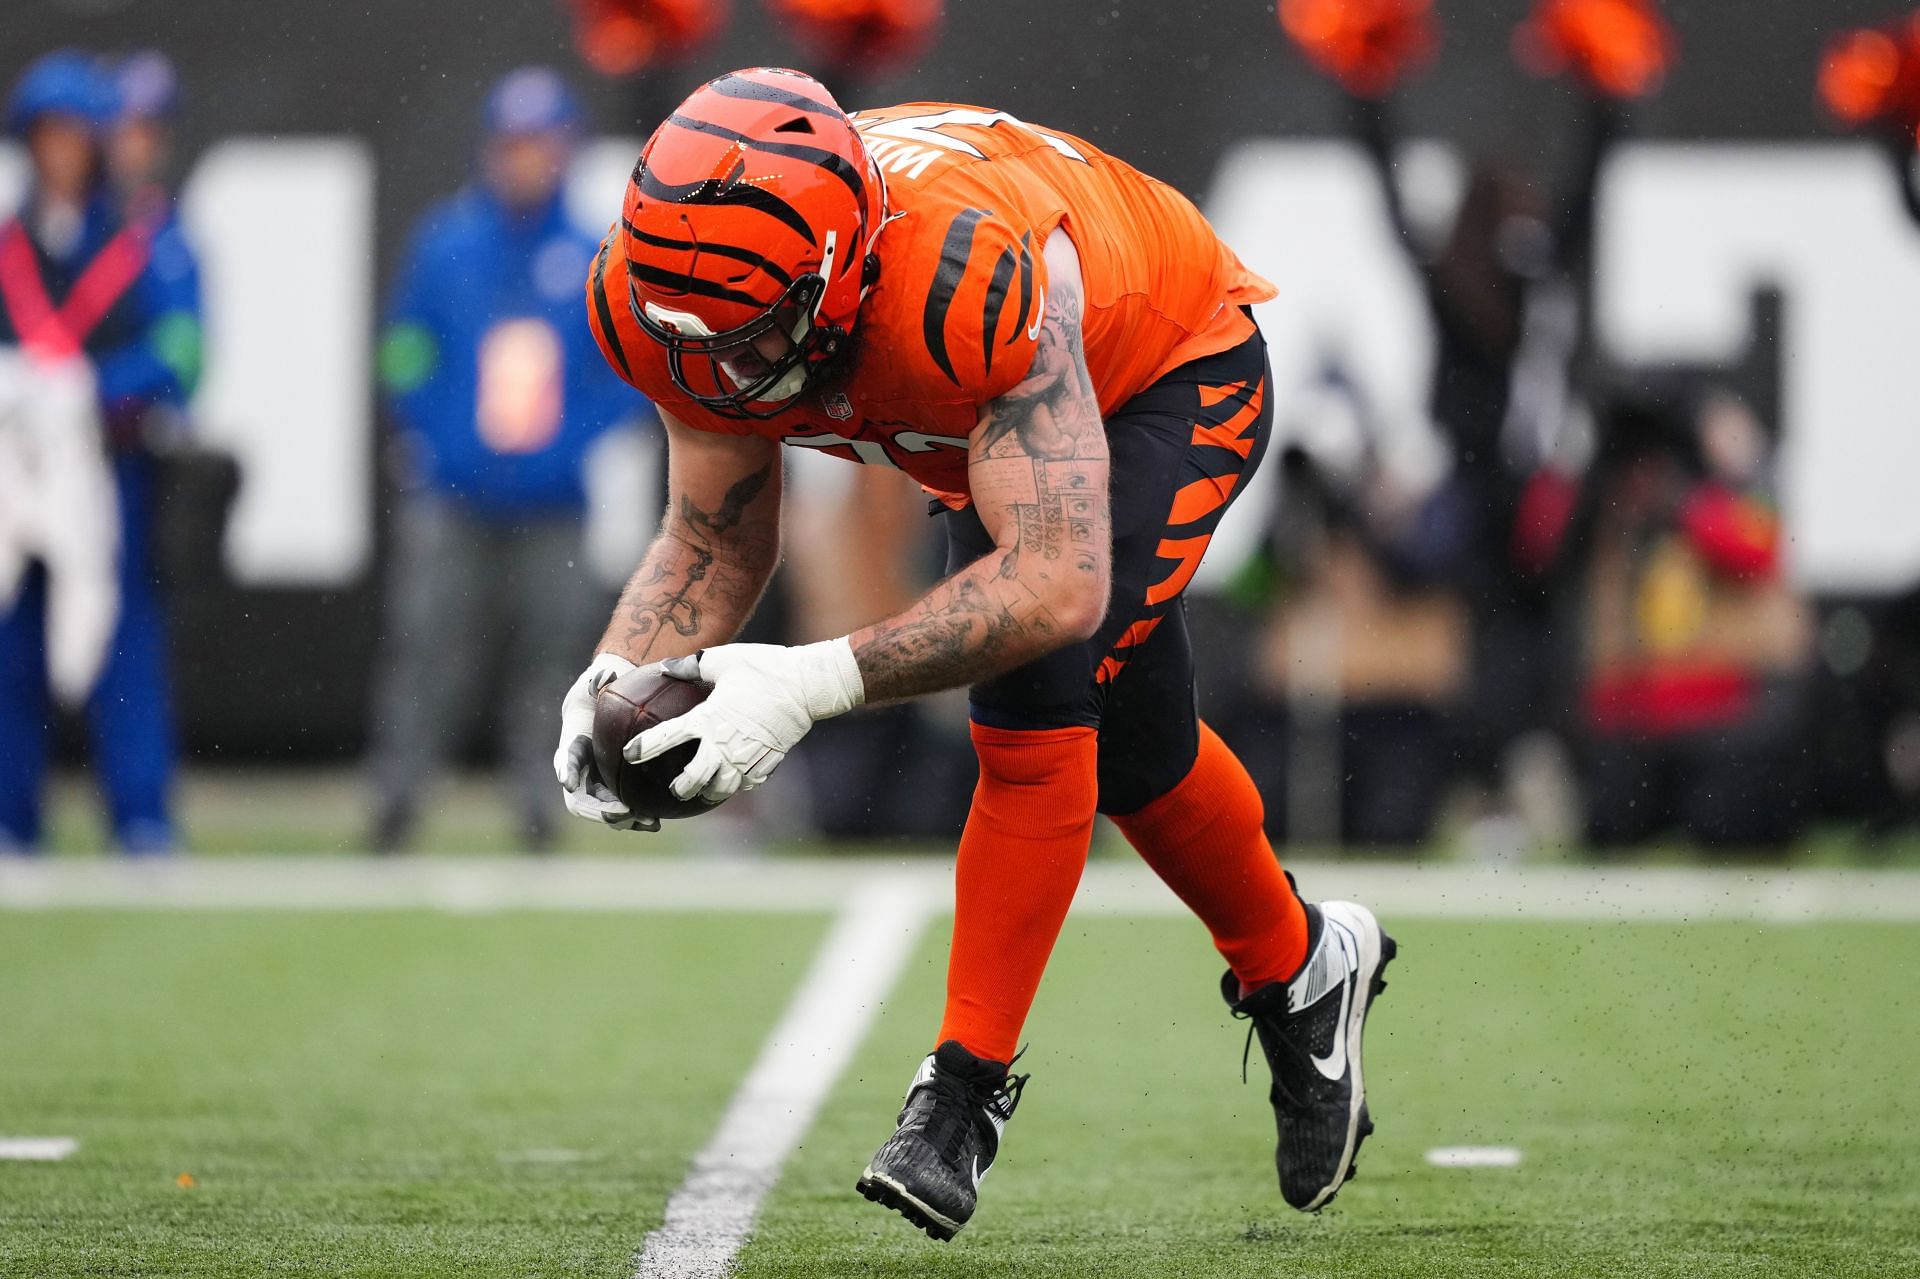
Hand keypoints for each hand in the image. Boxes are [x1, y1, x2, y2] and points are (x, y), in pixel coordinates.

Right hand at [553, 651, 658, 831]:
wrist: (607, 706)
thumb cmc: (600, 692)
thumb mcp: (597, 681)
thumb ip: (597, 680)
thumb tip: (605, 675)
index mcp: (572, 748)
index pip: (566, 762)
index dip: (567, 772)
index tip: (571, 780)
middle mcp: (580, 773)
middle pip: (581, 800)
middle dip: (599, 810)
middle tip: (623, 812)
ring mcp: (596, 786)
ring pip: (603, 812)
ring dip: (623, 821)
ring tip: (649, 822)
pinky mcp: (614, 793)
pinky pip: (622, 812)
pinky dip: (637, 819)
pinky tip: (658, 823)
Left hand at [627, 639, 863, 804]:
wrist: (807, 685)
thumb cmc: (764, 668)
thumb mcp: (723, 659)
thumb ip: (692, 666)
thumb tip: (667, 667)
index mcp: (707, 719)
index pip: (665, 739)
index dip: (643, 748)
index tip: (630, 754)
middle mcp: (724, 744)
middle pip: (694, 779)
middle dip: (681, 788)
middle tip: (676, 788)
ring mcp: (747, 757)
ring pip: (723, 789)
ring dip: (711, 793)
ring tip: (706, 792)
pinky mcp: (768, 761)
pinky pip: (749, 782)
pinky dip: (740, 784)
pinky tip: (738, 781)